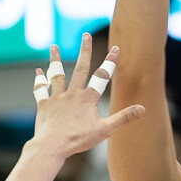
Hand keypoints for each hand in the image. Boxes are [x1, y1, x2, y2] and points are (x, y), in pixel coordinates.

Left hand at [29, 41, 145, 160]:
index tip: (116, 48)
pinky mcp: (44, 105)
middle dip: (85, 50)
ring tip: (54, 46)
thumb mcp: (105, 130)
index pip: (102, 76)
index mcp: (88, 99)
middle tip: (86, 35)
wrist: (52, 145)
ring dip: (56, 60)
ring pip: (57, 74)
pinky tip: (38, 71)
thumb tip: (142, 109)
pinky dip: (40, 80)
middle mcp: (72, 94)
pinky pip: (42, 90)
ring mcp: (57, 98)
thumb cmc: (78, 139)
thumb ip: (123, 117)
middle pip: (80, 68)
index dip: (110, 62)